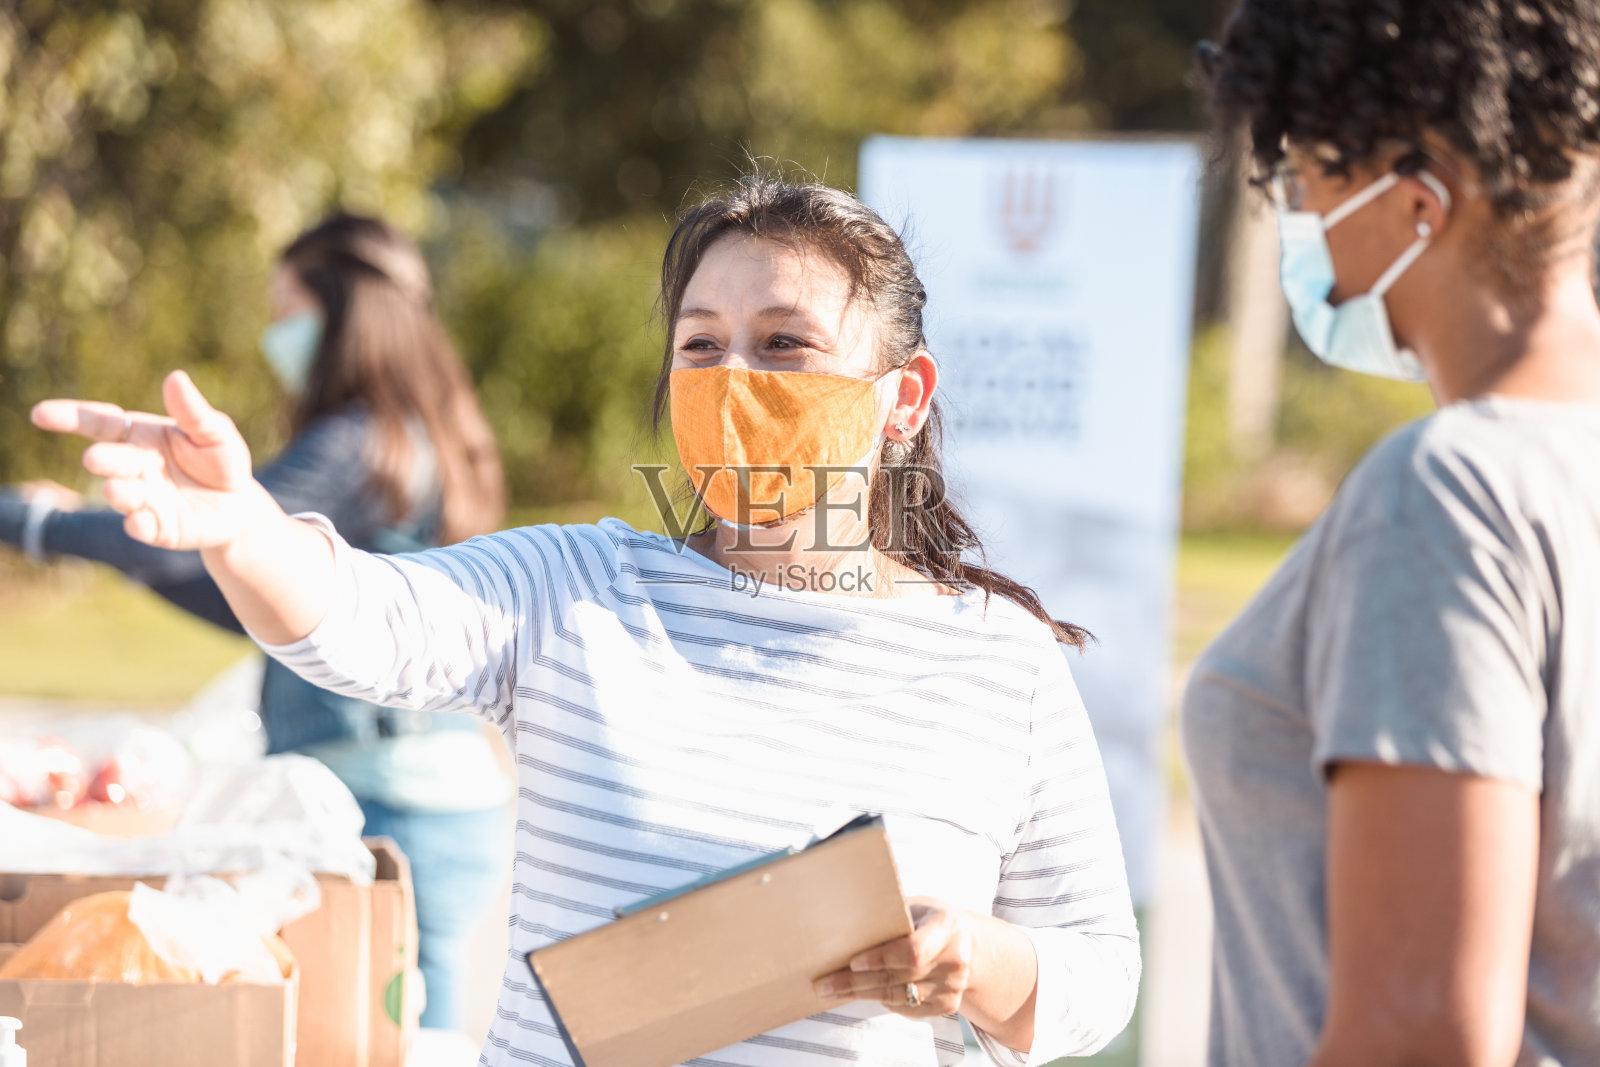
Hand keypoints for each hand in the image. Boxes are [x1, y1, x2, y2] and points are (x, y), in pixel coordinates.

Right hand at [30, 370, 276, 549]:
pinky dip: (139, 526)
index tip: (40, 414)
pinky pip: (143, 528)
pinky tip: (139, 522)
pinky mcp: (157, 529)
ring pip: (121, 495)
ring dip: (118, 493)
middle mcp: (133, 467)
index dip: (70, 417)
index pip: (99, 423)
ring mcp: (142, 499)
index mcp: (139, 436)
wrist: (240, 505)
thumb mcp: (215, 432)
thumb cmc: (220, 460)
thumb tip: (175, 378)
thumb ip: (193, 412)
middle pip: (110, 459)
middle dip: (103, 459)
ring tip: (116, 489)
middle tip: (95, 458)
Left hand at [812, 898, 974, 1017]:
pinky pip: (907, 1008)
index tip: (853, 962)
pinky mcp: (948, 1005)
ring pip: (899, 996)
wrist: (969, 945)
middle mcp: (955, 960)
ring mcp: (954, 986)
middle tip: (825, 984)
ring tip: (833, 991)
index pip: (912, 950)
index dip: (882, 958)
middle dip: (857, 982)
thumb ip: (891, 915)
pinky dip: (884, 1001)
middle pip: (899, 977)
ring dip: (863, 994)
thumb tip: (845, 919)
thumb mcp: (916, 907)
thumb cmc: (930, 920)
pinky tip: (864, 993)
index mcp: (947, 926)